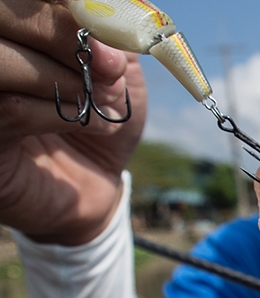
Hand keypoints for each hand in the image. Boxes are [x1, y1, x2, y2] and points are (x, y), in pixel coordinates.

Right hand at [0, 0, 146, 244]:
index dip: (60, 4)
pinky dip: (61, 113)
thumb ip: (109, 30)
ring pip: (0, 60)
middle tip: (109, 64)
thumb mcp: (116, 68)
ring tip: (104, 99)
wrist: (96, 186)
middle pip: (1, 15)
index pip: (20, 0)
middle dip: (59, 32)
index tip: (102, 19)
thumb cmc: (101, 117)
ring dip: (63, 78)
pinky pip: (11, 110)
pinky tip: (94, 123)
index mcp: (14, 27)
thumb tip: (114, 8)